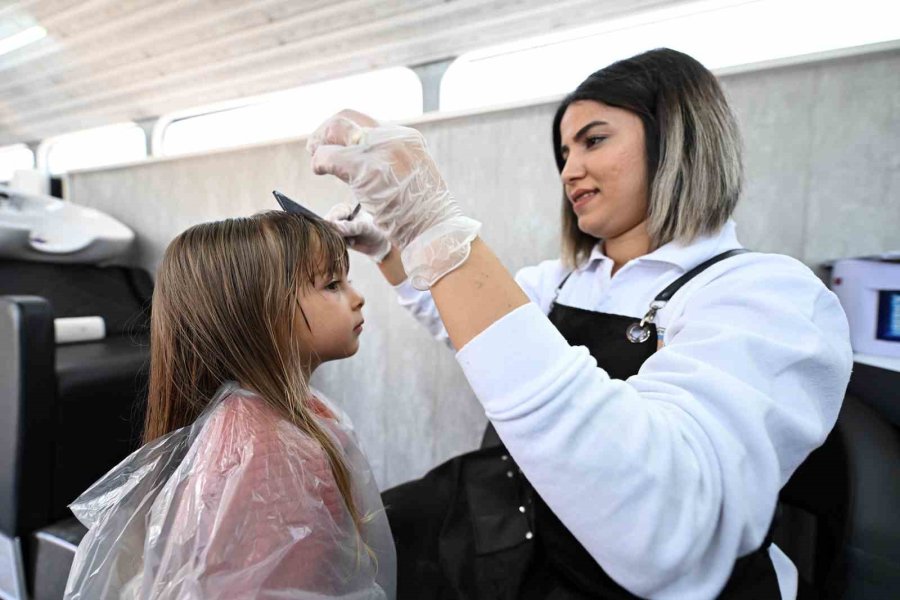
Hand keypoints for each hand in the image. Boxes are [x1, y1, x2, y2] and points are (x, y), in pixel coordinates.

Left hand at [307, 110, 479, 289]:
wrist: (432, 228)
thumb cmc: (421, 212)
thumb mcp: (411, 176)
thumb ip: (392, 162)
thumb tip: (366, 157)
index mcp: (406, 137)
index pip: (365, 122)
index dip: (344, 131)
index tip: (334, 144)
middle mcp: (393, 136)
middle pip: (346, 117)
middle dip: (325, 131)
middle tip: (314, 147)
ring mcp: (379, 149)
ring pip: (336, 130)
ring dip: (319, 144)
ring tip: (316, 161)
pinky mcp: (365, 166)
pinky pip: (329, 155)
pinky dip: (319, 162)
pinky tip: (319, 171)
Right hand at [324, 202, 390, 262]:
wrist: (380, 243)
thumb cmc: (375, 230)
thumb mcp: (364, 227)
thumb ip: (350, 227)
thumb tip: (335, 227)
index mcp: (344, 208)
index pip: (332, 216)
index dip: (333, 225)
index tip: (340, 234)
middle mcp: (339, 217)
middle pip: (328, 226)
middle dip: (338, 234)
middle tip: (351, 238)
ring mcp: (338, 227)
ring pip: (330, 236)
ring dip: (341, 240)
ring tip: (353, 240)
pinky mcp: (339, 237)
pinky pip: (334, 243)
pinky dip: (342, 245)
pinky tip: (352, 243)